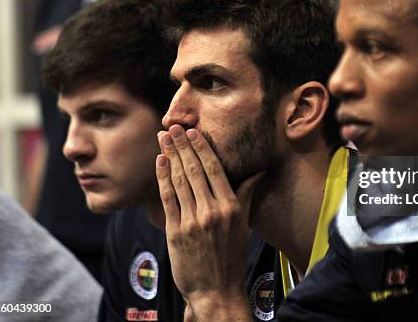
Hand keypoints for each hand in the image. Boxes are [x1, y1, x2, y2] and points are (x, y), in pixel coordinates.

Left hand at [156, 125, 258, 320]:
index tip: (193, 131)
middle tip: (173, 126)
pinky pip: (168, 199)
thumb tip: (257, 172)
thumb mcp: (244, 225)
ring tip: (163, 138)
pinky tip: (159, 162)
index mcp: (231, 207)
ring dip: (170, 156)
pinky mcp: (175, 231)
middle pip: (194, 170)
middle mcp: (212, 211)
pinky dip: (162, 179)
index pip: (214, 169)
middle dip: (182, 146)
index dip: (202, 148)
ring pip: (179, 181)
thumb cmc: (232, 257)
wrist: (216, 290)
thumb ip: (246, 195)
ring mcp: (192, 221)